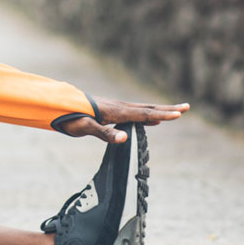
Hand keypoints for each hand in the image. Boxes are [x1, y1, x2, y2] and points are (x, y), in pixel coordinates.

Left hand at [60, 96, 189, 143]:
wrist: (56, 106)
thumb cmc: (70, 118)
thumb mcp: (86, 128)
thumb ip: (105, 133)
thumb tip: (124, 138)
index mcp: (116, 112)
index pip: (144, 114)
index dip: (162, 115)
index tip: (180, 115)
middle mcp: (118, 107)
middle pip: (148, 108)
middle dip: (167, 109)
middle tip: (187, 108)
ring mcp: (115, 108)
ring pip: (142, 109)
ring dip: (159, 111)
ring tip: (174, 113)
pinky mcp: (110, 111)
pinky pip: (134, 113)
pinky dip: (147, 115)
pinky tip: (149, 120)